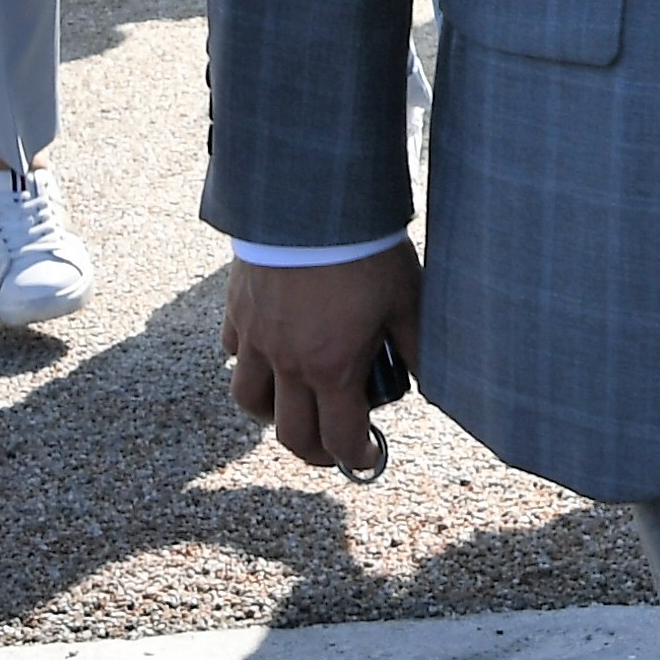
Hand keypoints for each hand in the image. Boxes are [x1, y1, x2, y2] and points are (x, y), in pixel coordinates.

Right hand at [223, 246, 421, 477]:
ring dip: (272, 414)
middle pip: (290, 433)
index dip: (356, 458)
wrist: (313, 201)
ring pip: (248, 399)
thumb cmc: (365, 249)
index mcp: (332, 368)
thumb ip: (416, 346)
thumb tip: (428, 381)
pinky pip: (232, 352)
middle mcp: (288, 362)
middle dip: (315, 453)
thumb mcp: (406, 299)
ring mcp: (255, 337)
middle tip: (332, 448)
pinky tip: (268, 352)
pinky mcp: (236, 310)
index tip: (367, 458)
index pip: (339, 438)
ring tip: (294, 407)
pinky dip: (247, 363)